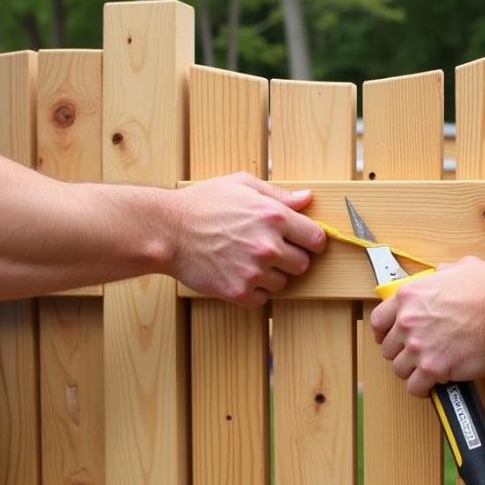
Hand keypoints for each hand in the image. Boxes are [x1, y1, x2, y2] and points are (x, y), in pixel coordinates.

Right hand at [174, 172, 325, 306]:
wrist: (168, 230)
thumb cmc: (202, 203)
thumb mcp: (241, 185)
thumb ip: (278, 194)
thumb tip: (307, 199)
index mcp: (274, 217)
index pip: (316, 239)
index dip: (312, 241)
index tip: (303, 242)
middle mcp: (268, 246)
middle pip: (302, 265)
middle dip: (291, 258)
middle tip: (270, 251)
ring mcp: (254, 272)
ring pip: (282, 283)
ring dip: (271, 275)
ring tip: (248, 260)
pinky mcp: (238, 292)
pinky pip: (262, 299)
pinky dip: (254, 291)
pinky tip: (239, 274)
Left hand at [369, 257, 484, 396]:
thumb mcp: (463, 267)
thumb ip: (445, 271)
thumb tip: (443, 271)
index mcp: (409, 296)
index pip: (378, 319)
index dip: (382, 331)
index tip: (387, 337)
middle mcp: (408, 321)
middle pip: (388, 347)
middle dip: (401, 352)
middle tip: (415, 353)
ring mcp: (418, 346)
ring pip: (399, 368)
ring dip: (411, 371)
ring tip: (425, 369)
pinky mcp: (432, 368)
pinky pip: (414, 386)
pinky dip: (421, 388)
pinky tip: (430, 385)